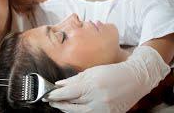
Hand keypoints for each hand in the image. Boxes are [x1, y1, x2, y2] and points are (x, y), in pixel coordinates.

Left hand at [45, 46, 170, 112]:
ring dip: (66, 109)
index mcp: (91, 86)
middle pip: (71, 105)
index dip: (55, 95)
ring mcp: (103, 109)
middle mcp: (97, 99)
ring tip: (60, 105)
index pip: (67, 94)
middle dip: (58, 103)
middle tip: (50, 101)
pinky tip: (73, 109)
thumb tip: (59, 84)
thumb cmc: (112, 72)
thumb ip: (74, 80)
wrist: (135, 79)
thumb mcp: (91, 72)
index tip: (47, 95)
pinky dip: (79, 112)